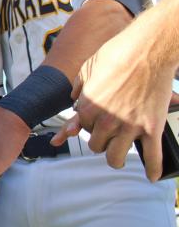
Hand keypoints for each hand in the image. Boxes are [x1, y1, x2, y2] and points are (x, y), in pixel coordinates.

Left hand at [56, 34, 176, 180]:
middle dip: (101, 141)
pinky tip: (152, 176)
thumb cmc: (116, 54)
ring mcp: (129, 126)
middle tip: (108, 135)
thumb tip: (73, 98)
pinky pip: (152, 157)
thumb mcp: (87, 67)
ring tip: (120, 155)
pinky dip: (153, 169)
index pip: (81, 129)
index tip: (91, 126)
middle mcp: (105, 121)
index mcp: (88, 107)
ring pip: (116, 158)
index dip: (87, 126)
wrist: (147, 49)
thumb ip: (79, 86)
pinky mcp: (151, 128)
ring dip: (117, 158)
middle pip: (96, 147)